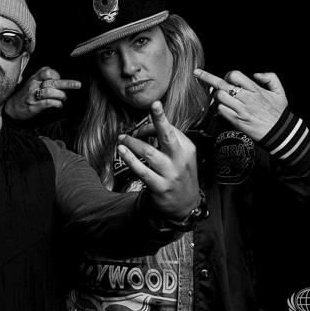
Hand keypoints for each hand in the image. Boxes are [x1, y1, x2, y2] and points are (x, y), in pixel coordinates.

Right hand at [4, 66, 80, 120]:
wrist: (11, 107)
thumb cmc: (25, 94)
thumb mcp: (32, 82)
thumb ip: (44, 79)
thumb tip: (62, 80)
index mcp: (34, 78)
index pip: (48, 71)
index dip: (57, 75)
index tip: (60, 80)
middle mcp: (33, 85)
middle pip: (52, 81)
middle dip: (67, 83)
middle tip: (78, 85)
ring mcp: (33, 96)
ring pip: (50, 92)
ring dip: (61, 95)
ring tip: (63, 98)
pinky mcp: (34, 106)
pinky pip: (48, 103)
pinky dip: (56, 103)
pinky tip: (59, 105)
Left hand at [116, 101, 199, 220]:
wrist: (185, 206)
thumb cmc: (179, 176)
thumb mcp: (182, 157)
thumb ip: (168, 141)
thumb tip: (148, 124)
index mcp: (187, 149)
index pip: (169, 129)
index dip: (154, 123)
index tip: (141, 128)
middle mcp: (180, 160)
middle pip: (168, 135)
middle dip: (160, 118)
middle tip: (153, 104)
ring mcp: (170, 174)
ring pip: (148, 152)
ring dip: (132, 142)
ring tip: (121, 138)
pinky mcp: (160, 187)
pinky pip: (141, 170)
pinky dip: (129, 158)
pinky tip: (121, 151)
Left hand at [194, 68, 287, 140]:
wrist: (279, 133)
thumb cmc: (278, 112)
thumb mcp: (280, 92)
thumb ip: (270, 78)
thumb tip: (255, 74)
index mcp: (255, 89)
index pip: (235, 75)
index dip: (228, 75)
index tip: (226, 78)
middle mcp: (246, 98)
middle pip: (222, 84)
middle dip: (207, 77)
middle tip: (196, 73)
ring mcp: (240, 110)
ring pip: (219, 97)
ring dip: (216, 96)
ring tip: (220, 98)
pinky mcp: (236, 121)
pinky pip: (221, 111)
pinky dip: (219, 108)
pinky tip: (223, 108)